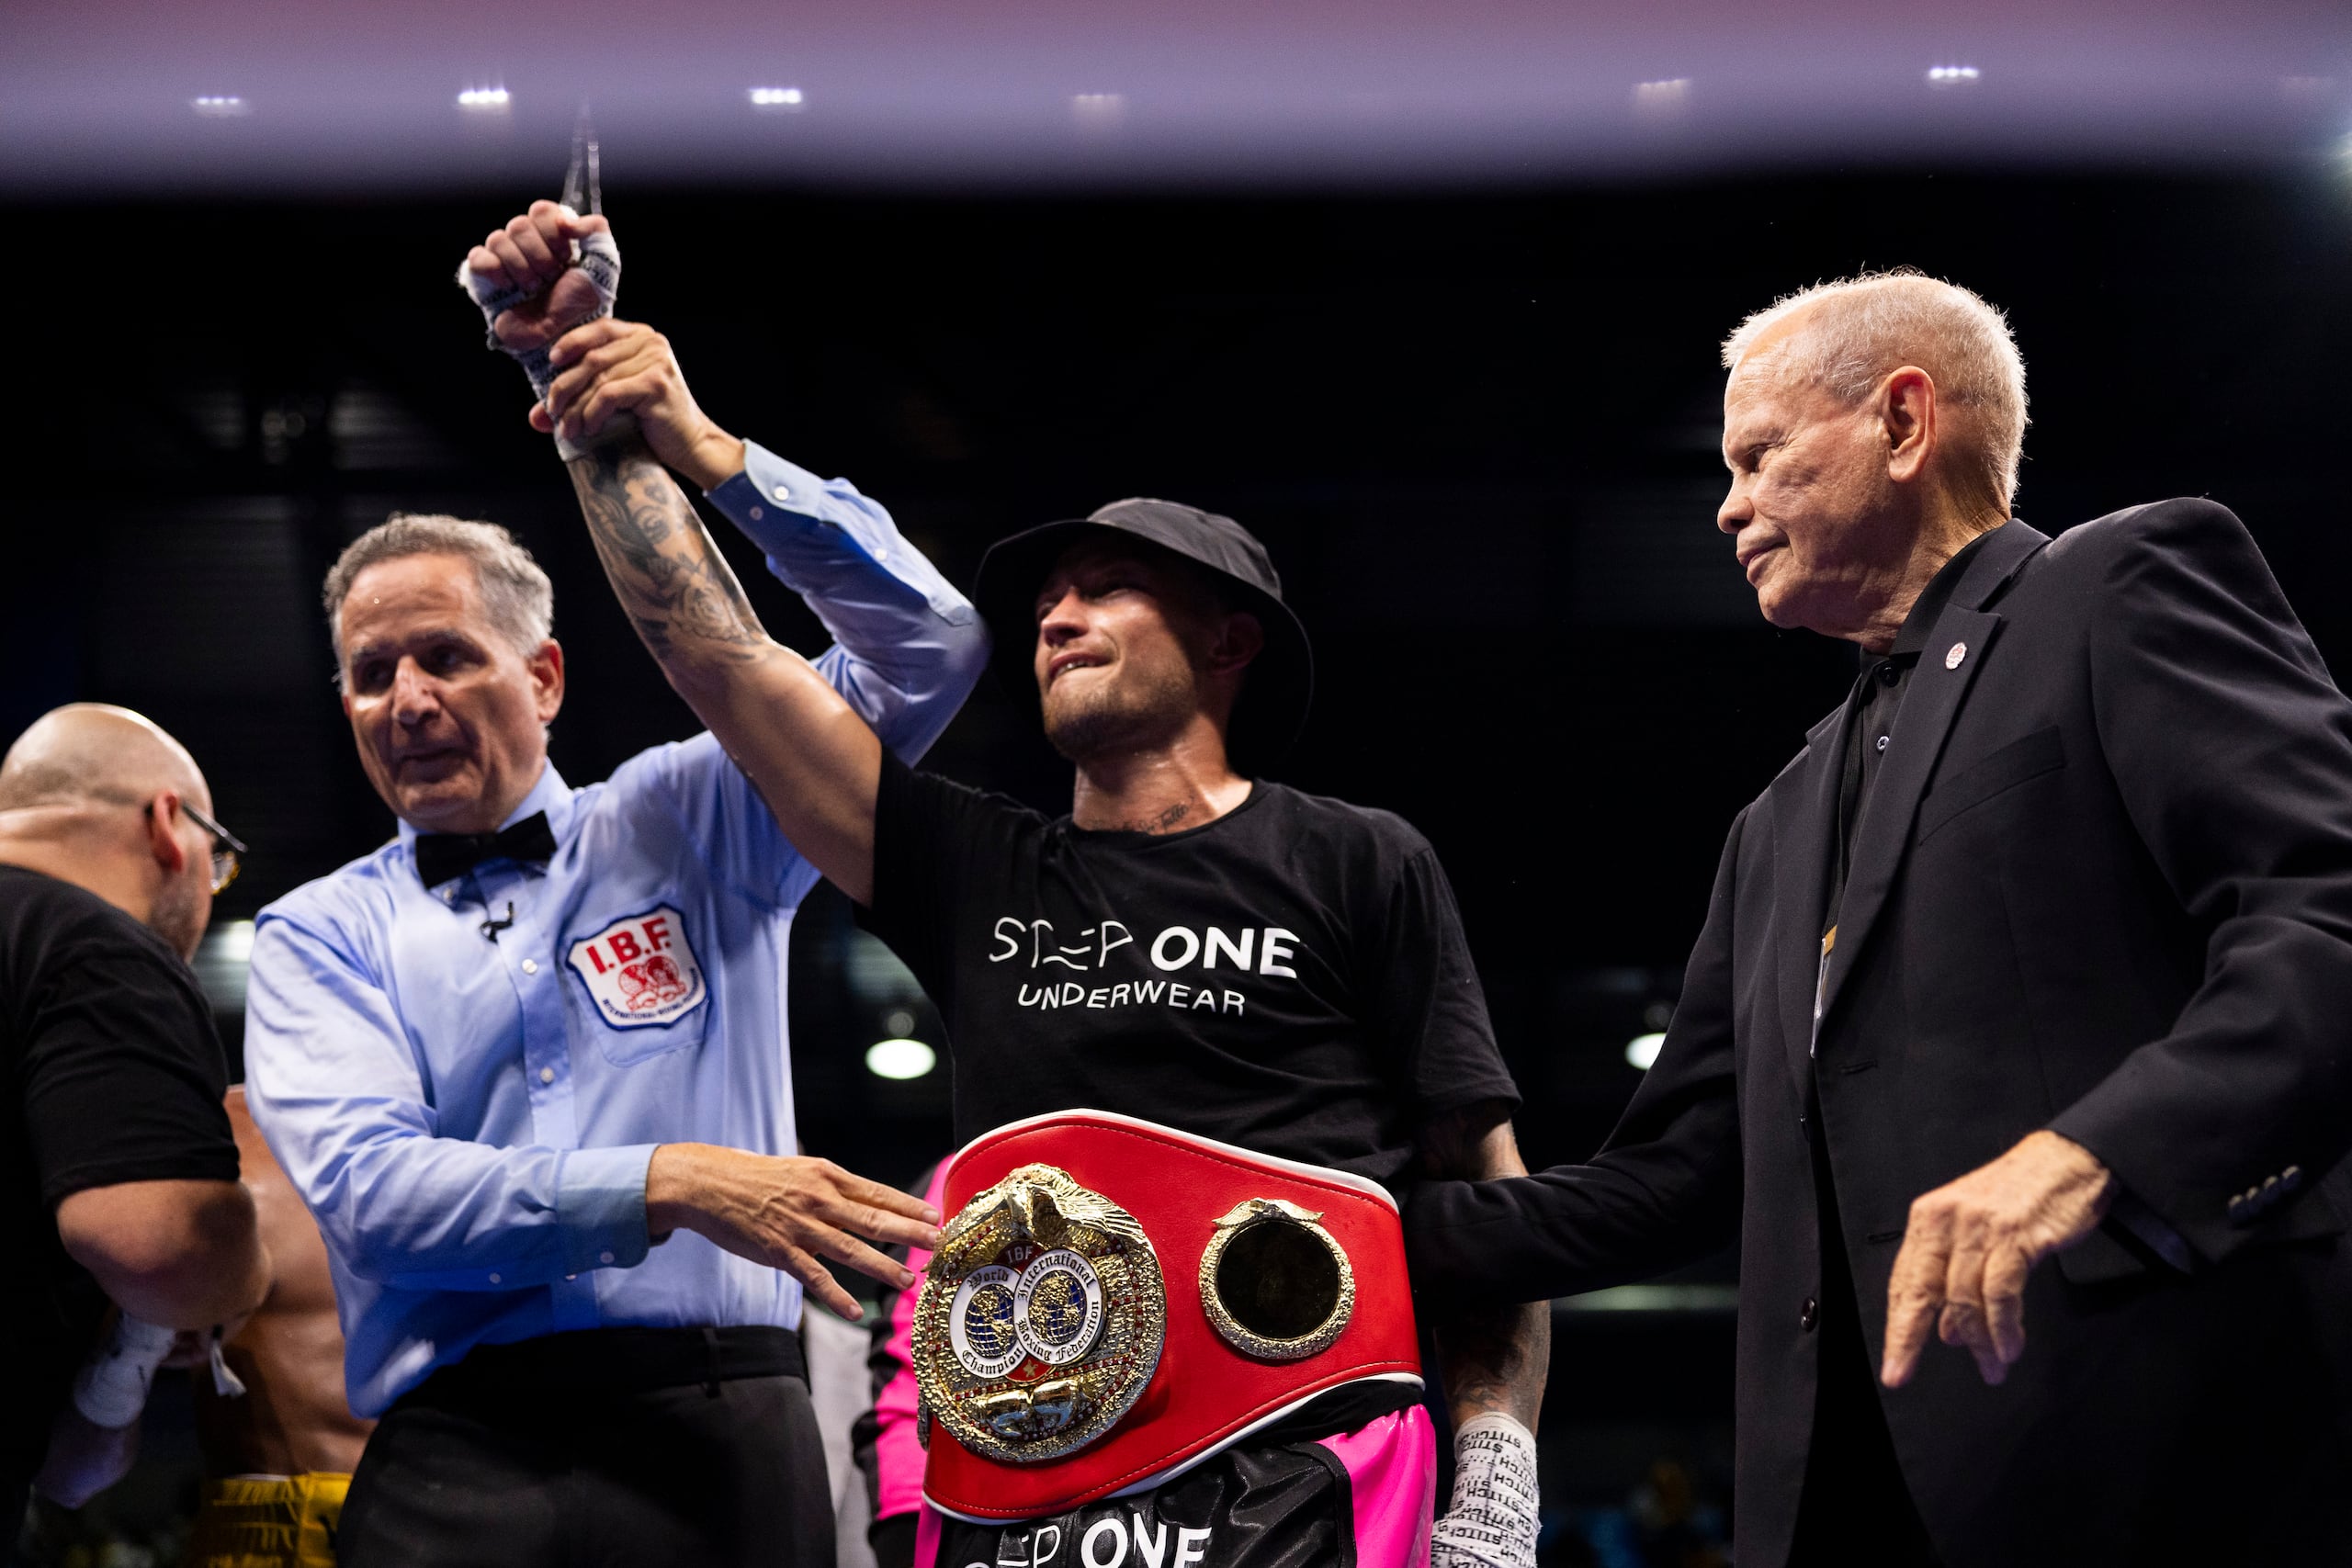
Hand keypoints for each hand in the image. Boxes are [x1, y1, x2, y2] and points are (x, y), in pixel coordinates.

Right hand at [465, 199, 609, 353]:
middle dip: (540, 256)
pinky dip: (494, 270)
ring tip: (534, 288)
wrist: (561, 336)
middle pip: (519, 224)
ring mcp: (504, 258)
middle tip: (551, 278)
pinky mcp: (484, 277)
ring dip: (521, 268)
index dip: (552, 233)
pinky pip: (478, 256)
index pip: (541, 210)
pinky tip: (509, 286)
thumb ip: (595, 228)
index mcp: (551, 234)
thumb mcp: (604, 263)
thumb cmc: (583, 303)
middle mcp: (526, 242)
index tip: (566, 258)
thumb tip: (565, 219)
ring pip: (498, 239)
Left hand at [536, 318, 746, 488]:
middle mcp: (651, 342)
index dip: (571, 342)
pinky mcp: (656, 383)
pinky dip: (593, 413)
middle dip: (565, 387)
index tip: (553, 363)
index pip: (599, 329)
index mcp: (642, 336)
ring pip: (598, 380)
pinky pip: (609, 394)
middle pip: (592, 358)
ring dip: (576, 407)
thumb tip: (536, 416)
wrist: (690, 445)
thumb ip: (581, 396)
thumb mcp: (615, 400)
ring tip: (568, 429)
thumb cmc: (651, 422)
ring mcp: (656, 361)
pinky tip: (590, 429)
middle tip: (552, 412)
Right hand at [646, 1143, 941, 1319]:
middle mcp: (819, 1200)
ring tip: (908, 1280)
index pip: (877, 1193)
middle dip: (909, 1233)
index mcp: (828, 1176)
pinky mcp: (780, 1251)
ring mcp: (801, 1227)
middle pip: (873, 1219)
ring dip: (882, 1267)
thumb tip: (865, 1198)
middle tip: (939, 1243)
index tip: (936, 1216)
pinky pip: (814, 1277)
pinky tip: (856, 1310)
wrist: (709, 1183)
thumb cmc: (757, 1176)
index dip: (908, 1206)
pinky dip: (836, 1295)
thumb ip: (833, 1186)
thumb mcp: (801, 1169)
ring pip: (850, 1249)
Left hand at [1881, 1130, 2112, 1387]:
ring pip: (1964, 1298)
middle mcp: (1946, 1221)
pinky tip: (2009, 1347)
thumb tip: (1944, 1331)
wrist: (2067, 1160)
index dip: (1898, 1325)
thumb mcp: (1976, 1232)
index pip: (1904, 1281)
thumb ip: (1955, 1278)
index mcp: (1929, 1218)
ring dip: (1978, 1343)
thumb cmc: (2020, 1197)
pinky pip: (2001, 1292)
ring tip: (1991, 1369)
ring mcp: (1979, 1227)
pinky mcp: (2015, 1235)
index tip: (1894, 1362)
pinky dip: (2004, 1327)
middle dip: (1908, 1338)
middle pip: (1920, 1290)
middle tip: (1901, 1373)